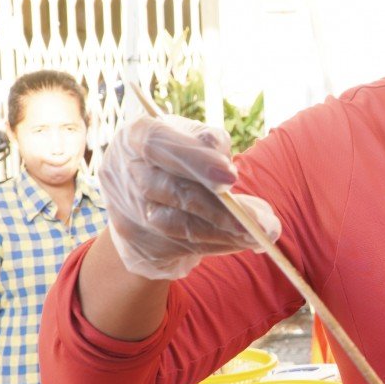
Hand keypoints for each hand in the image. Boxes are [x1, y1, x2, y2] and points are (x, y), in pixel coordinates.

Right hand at [99, 115, 280, 280]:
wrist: (146, 196)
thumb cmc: (177, 155)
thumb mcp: (192, 138)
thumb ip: (210, 141)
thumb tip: (223, 160)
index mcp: (134, 137)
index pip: (157, 143)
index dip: (194, 159)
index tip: (231, 176)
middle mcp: (123, 174)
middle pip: (171, 191)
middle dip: (220, 207)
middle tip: (261, 219)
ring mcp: (128, 212)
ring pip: (180, 226)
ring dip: (225, 232)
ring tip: (261, 232)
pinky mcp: (141, 243)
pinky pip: (185, 246)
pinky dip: (219, 244)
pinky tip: (244, 241)